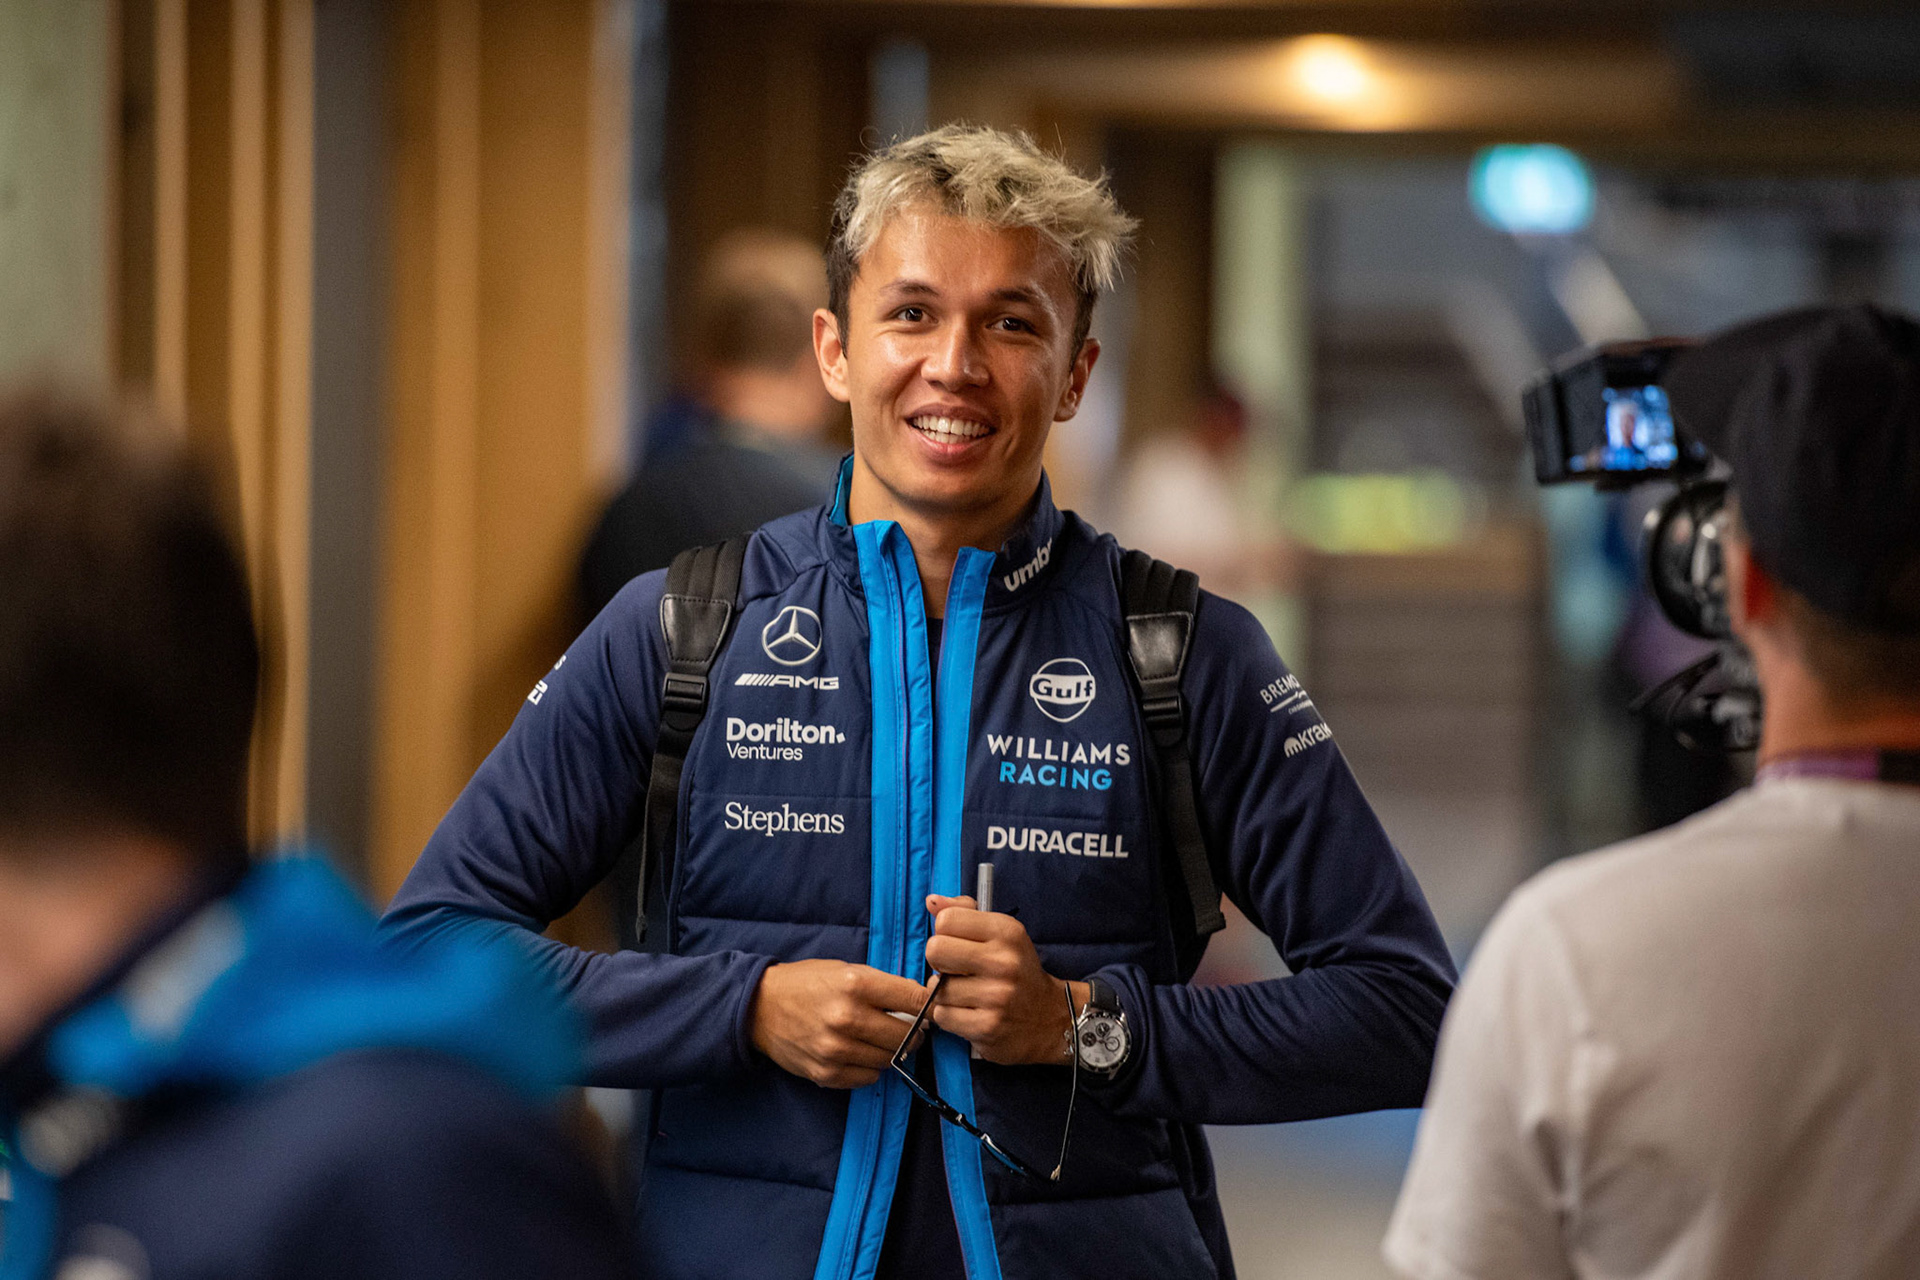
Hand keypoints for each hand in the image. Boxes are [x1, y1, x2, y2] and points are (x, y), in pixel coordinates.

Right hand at [749, 960, 928, 1088]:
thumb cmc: (807, 983)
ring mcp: (836, 1049)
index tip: (929, 1007)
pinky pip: (869, 1077)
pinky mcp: (827, 1073)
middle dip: (914, 1032)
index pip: (913, 1000)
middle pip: (907, 1036)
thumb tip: (925, 1001)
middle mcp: (847, 1018)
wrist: (760, 1008)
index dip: (927, 1005)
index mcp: (855, 984)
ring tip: (880, 1038)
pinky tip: (860, 1052)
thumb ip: (883, 986)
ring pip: (891, 1059)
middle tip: (910, 1027)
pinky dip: (871, 1066)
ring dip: (892, 1051)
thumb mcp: (846, 969)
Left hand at [923, 895, 1090, 1065]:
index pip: (946, 919)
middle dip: (940, 961)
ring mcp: (996, 997)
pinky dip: (950, 1015)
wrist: (1051, 1017)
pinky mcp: (987, 1027)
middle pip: (935, 950)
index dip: (945, 932)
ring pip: (936, 988)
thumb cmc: (1017, 969)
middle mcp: (1003, 962)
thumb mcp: (1001, 933)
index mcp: (1006, 932)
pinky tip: (968, 1012)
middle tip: (956, 969)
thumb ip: (965, 913)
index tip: (958, 944)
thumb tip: (932, 901)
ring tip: (968, 994)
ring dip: (946, 993)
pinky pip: (942, 1015)